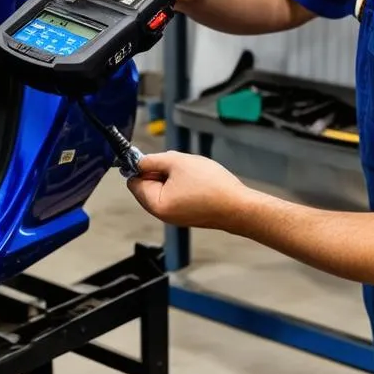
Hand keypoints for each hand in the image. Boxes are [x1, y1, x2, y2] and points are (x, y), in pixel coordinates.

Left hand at [126, 151, 251, 229]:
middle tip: (177, 163)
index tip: (152, 157)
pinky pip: (176, 194)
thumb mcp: (177, 162)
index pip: (134, 182)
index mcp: (156, 204)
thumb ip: (153, 160)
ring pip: (164, 188)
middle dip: (158, 171)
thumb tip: (139, 162)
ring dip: (172, 176)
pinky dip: (182, 184)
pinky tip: (197, 180)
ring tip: (190, 171)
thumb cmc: (211, 185)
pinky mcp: (187, 214)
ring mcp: (175, 216)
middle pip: (148, 186)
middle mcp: (163, 214)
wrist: (239, 206)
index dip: (140, 167)